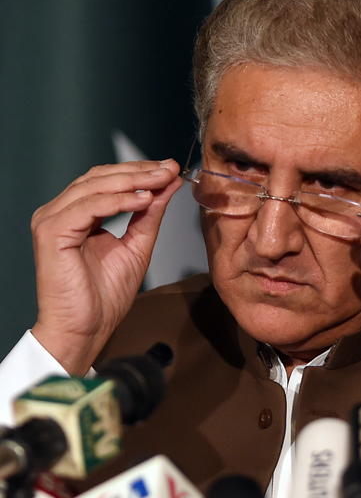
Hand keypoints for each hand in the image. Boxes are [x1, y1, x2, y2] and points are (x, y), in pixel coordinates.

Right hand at [30, 160, 181, 374]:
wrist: (87, 329)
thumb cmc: (105, 294)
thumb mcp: (137, 244)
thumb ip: (149, 213)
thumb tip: (168, 184)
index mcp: (77, 213)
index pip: (107, 179)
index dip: (140, 170)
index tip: (171, 168)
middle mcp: (60, 212)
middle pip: (100, 176)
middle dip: (139, 170)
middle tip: (169, 168)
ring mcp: (52, 220)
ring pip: (94, 186)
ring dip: (132, 180)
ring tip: (161, 180)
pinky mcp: (51, 233)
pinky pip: (88, 207)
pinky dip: (118, 200)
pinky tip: (143, 199)